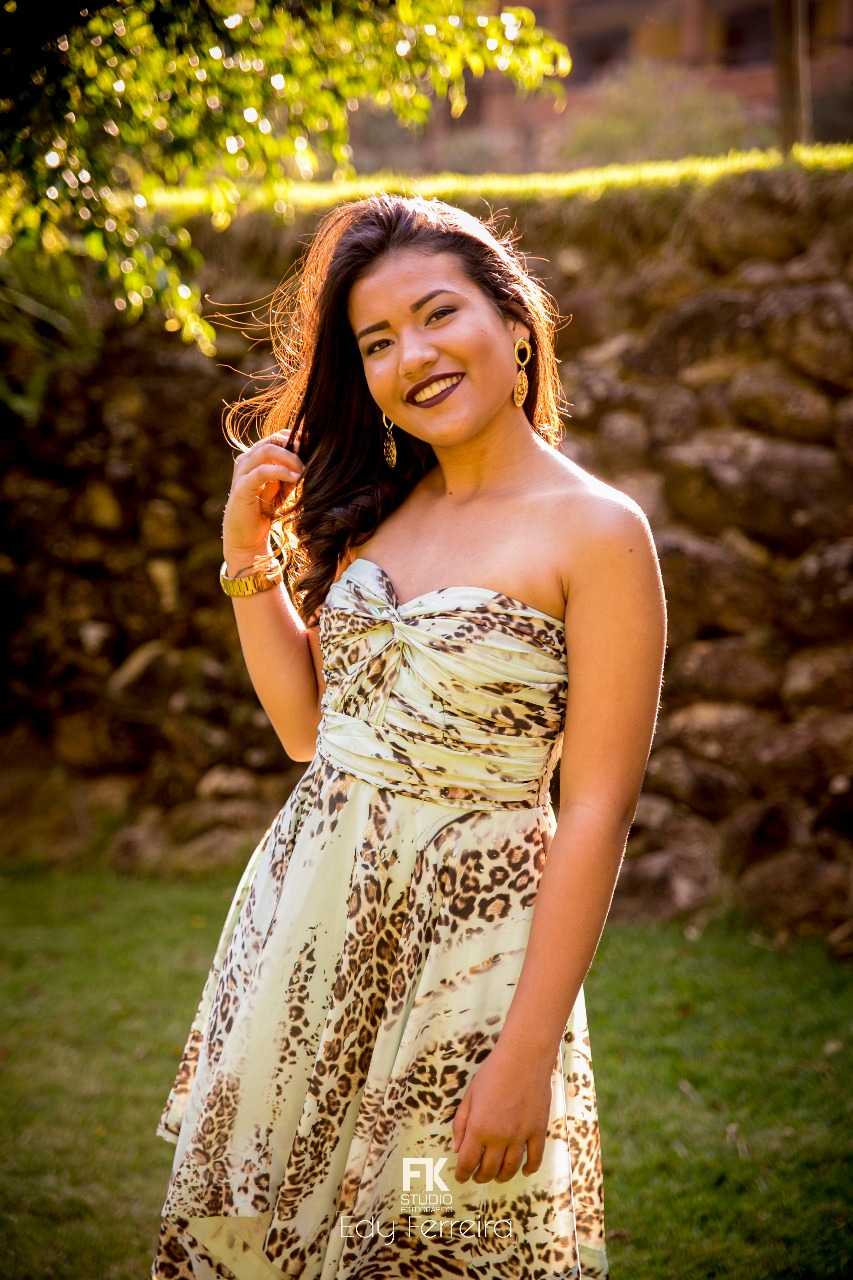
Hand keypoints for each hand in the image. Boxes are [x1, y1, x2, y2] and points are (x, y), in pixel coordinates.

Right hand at [222, 433, 303, 569]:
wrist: (248, 538)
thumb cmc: (266, 511)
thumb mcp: (284, 487)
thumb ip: (292, 471)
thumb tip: (313, 456)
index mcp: (256, 457)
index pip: (276, 437)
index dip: (295, 438)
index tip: (313, 447)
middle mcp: (246, 460)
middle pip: (272, 440)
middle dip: (294, 446)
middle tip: (311, 457)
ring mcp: (242, 472)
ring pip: (267, 451)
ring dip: (290, 458)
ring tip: (303, 470)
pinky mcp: (241, 487)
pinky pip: (262, 472)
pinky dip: (281, 472)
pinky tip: (295, 478)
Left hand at [451, 1042, 554, 1186]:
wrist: (524, 1058)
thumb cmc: (493, 1073)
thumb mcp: (469, 1096)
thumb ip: (460, 1124)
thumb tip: (456, 1149)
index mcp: (479, 1128)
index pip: (467, 1162)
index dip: (462, 1174)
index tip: (460, 1177)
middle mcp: (499, 1137)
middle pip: (488, 1170)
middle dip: (480, 1177)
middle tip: (477, 1176)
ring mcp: (520, 1136)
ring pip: (510, 1169)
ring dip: (501, 1177)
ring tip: (497, 1176)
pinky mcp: (538, 1131)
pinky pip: (535, 1158)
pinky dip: (529, 1169)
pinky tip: (524, 1170)